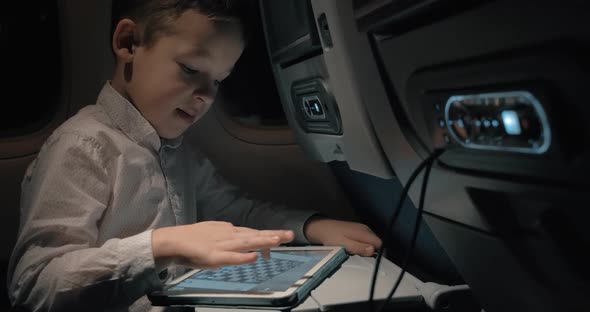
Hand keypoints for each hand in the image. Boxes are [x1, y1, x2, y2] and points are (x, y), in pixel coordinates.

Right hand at [152, 221, 293, 268]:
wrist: (172, 241)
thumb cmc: (193, 240)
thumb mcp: (214, 235)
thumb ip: (228, 236)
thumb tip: (240, 238)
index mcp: (229, 231)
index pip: (252, 233)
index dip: (267, 236)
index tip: (282, 237)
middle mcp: (228, 235)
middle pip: (254, 234)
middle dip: (272, 235)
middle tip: (290, 235)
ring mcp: (221, 244)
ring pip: (246, 242)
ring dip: (262, 241)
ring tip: (277, 241)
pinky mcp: (213, 256)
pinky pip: (231, 257)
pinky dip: (243, 257)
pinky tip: (254, 257)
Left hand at [304, 218, 381, 256]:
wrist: (321, 228)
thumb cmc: (331, 237)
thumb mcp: (344, 245)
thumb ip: (359, 248)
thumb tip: (373, 250)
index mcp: (363, 232)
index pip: (379, 244)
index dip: (377, 253)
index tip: (368, 259)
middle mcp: (365, 229)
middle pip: (375, 243)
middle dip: (369, 251)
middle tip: (357, 255)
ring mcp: (361, 228)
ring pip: (370, 242)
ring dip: (364, 249)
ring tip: (352, 251)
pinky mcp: (357, 230)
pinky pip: (364, 240)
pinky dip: (360, 245)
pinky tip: (351, 247)